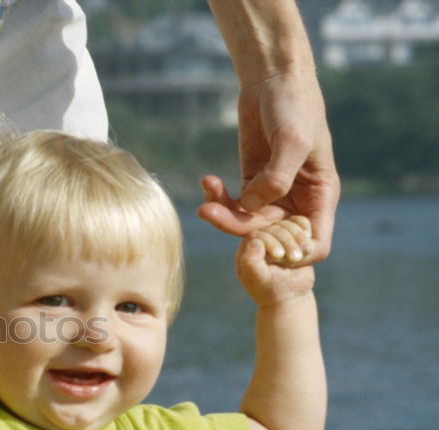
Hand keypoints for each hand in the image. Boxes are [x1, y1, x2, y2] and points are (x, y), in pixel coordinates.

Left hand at [198, 70, 339, 263]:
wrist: (273, 79)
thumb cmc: (294, 106)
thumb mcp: (292, 141)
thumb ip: (277, 179)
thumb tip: (253, 208)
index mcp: (321, 196)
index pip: (315, 243)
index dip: (293, 254)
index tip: (263, 245)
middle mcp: (299, 200)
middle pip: (272, 235)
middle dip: (241, 230)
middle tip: (209, 213)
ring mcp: (273, 193)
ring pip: (247, 223)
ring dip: (223, 216)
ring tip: (203, 203)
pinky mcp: (251, 182)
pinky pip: (233, 205)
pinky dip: (217, 199)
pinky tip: (207, 180)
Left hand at [236, 216, 315, 305]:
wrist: (291, 297)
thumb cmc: (273, 291)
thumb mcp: (260, 280)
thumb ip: (251, 263)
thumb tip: (255, 242)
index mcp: (247, 251)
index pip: (256, 235)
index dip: (269, 242)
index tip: (279, 255)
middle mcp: (260, 241)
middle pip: (273, 228)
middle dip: (287, 241)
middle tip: (296, 257)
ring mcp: (276, 237)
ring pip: (287, 224)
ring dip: (298, 236)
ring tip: (306, 250)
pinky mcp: (292, 236)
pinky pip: (298, 223)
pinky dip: (305, 228)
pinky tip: (309, 237)